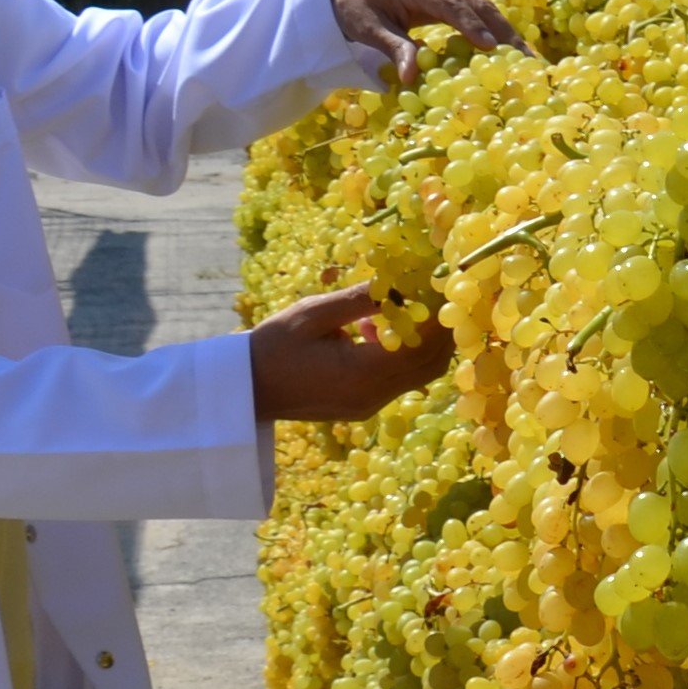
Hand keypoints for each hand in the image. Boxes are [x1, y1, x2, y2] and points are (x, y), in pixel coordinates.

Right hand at [246, 282, 452, 422]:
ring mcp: (369, 404)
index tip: (443, 288)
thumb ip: (360, 300)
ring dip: (420, 341)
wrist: (244, 388)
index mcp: (362, 374)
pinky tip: (373, 329)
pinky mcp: (362, 404)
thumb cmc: (272, 347)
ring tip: (395, 309)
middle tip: (435, 293)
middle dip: (440, 330)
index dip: (439, 318)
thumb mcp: (314, 314)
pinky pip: (397, 379)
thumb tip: (400, 283)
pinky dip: (401, 354)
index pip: (422, 348)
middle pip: (430, 365)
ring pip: (418, 374)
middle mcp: (373, 396)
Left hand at [329, 0, 516, 86]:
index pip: (450, 4)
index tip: (490, 48)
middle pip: (477, 3)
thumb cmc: (356, 4)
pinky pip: (477, 9)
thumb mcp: (367, 28)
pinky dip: (495, 28)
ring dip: (506, 31)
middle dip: (503, 31)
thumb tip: (411, 79)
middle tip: (524, 58)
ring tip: (527, 58)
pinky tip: (509, 49)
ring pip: (484, 6)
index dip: (471, 25)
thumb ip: (393, 48)